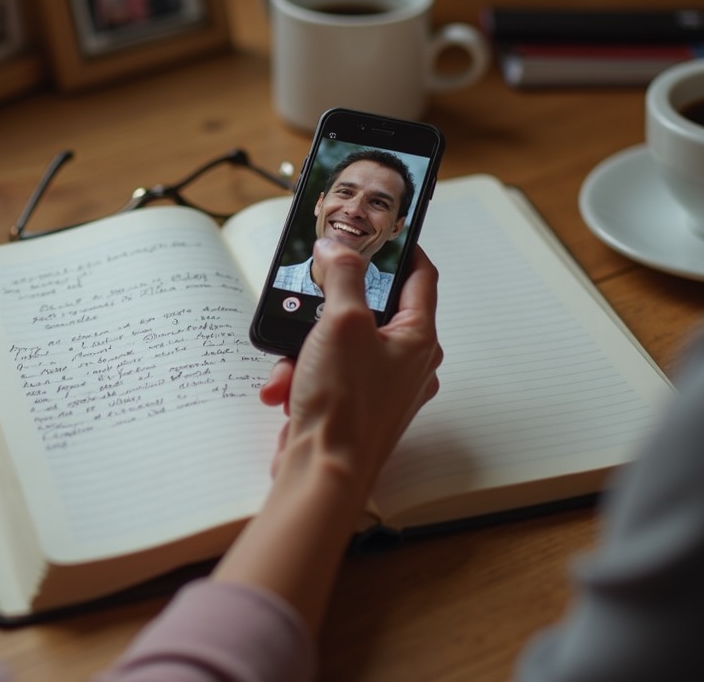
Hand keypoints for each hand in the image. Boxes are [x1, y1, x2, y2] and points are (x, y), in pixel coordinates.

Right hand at [259, 239, 441, 489]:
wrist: (323, 474)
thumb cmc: (345, 404)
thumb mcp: (341, 322)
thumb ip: (343, 276)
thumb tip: (339, 248)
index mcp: (419, 338)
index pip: (420, 276)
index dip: (401, 247)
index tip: (380, 229)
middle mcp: (407, 363)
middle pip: (371, 309)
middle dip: (330, 304)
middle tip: (313, 287)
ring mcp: (381, 388)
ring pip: (340, 343)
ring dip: (306, 347)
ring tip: (289, 362)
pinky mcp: (353, 407)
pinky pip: (326, 374)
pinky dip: (300, 376)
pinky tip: (284, 389)